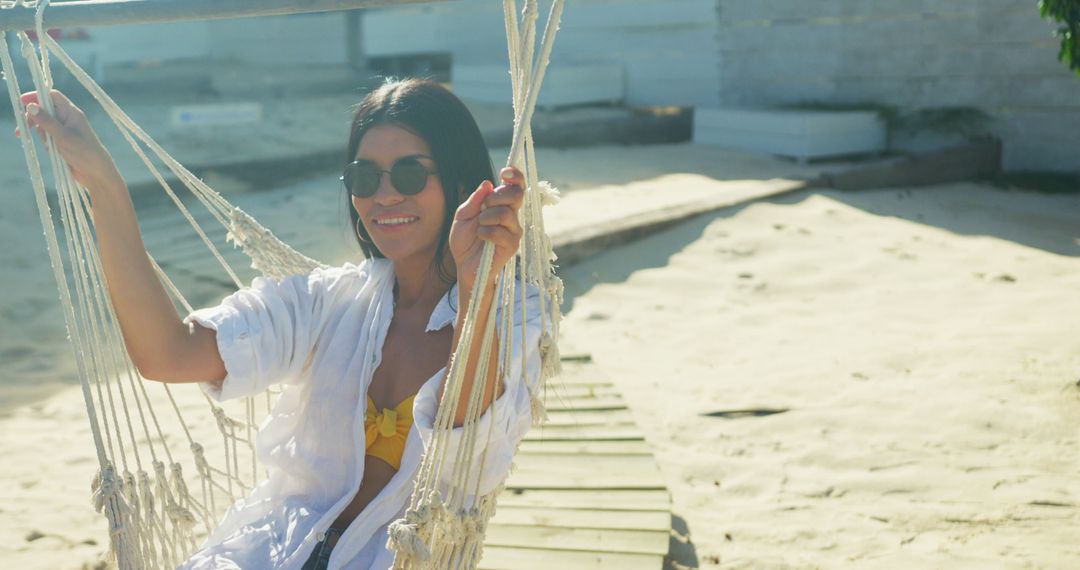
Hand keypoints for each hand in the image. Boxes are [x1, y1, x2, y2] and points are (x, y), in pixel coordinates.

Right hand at [15, 89, 121, 191]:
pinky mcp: (63, 142)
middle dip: (33, 118)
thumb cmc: (84, 152)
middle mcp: (68, 119)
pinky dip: (46, 142)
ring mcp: (65, 130)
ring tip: (49, 145)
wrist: (96, 173)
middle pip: (45, 110)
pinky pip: (48, 137)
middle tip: (22, 129)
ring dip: (41, 133)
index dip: (37, 96)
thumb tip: (31, 106)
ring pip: (44, 125)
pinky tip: (52, 151)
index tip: (22, 103)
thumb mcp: (62, 136)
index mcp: (71, 113)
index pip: (52, 96)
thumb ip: (46, 121)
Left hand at [449, 166, 524, 292]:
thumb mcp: (462, 216)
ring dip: (487, 218)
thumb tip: (488, 184)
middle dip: (496, 197)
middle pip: (516, 195)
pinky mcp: (512, 246)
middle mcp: (512, 216)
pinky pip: (500, 232)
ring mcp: (514, 231)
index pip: (517, 186)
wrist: (464, 265)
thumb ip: (474, 201)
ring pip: (506, 213)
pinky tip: (481, 237)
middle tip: (484, 207)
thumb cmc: (465, 241)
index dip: (516, 176)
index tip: (505, 173)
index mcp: (502, 205)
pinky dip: (485, 232)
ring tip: (479, 227)